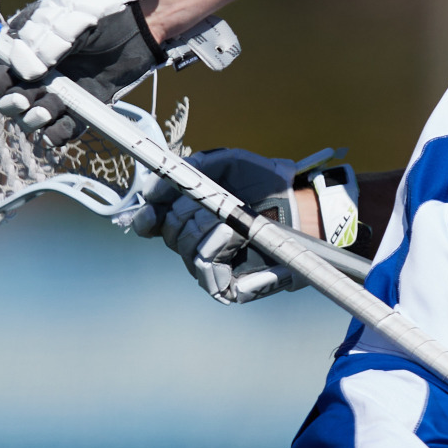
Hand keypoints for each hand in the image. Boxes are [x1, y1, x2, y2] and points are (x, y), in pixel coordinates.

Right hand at [0, 0, 165, 144]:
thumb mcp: (65, 18)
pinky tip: (59, 128)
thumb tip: (24, 71)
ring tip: (49, 108)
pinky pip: (63, 128)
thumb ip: (41, 42)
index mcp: (23, 44)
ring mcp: (59, 89)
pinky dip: (58, 133)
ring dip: (33, 119)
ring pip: (32, 117)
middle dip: (10, 103)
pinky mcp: (83, 104)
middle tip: (23, 99)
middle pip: (8, 97)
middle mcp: (37, 70)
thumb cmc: (101, 8)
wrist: (141, 21)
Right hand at [132, 148, 300, 303]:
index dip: (148, 216)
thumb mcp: (228, 163)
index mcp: (190, 217)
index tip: (151, 207)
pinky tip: (235, 235)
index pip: (154, 223)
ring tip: (232, 218)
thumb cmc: (267, 185)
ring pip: (186, 246)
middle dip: (185, 213)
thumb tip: (152, 188)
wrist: (299, 208)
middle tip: (211, 203)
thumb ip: (193, 167)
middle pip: (169, 232)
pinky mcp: (224, 284)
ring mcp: (208, 266)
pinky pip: (204, 265)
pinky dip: (217, 244)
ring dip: (206, 226)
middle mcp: (194, 243)